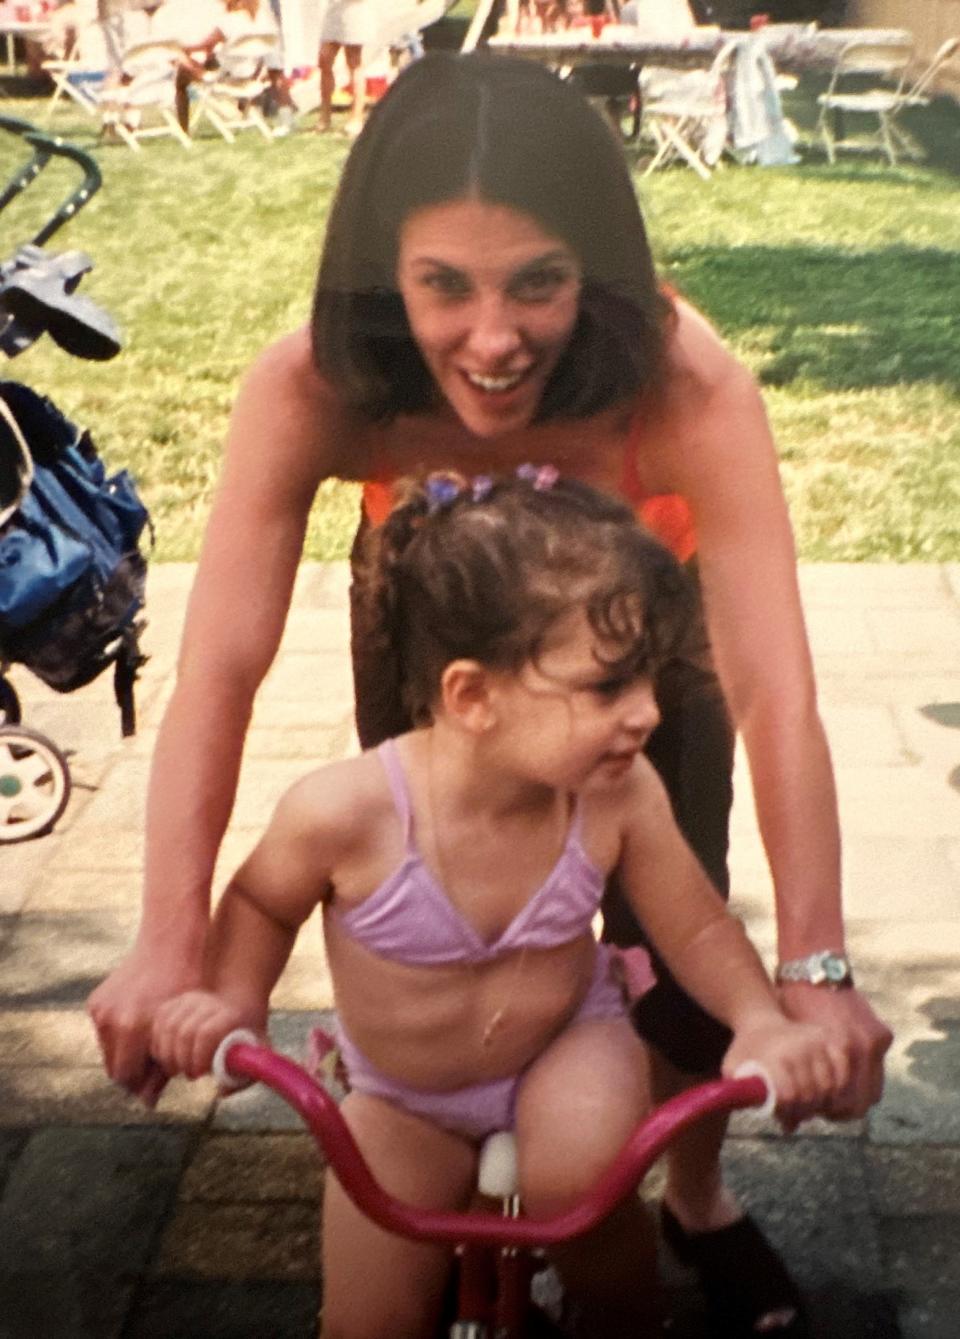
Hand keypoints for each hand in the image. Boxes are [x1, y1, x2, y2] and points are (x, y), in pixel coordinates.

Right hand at [87, 943, 203, 1104]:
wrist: (168, 944)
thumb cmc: (185, 985)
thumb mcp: (181, 1028)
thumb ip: (165, 1067)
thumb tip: (148, 1103)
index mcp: (132, 1028)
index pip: (126, 1078)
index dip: (141, 1085)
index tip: (154, 1086)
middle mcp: (110, 1020)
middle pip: (114, 1068)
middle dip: (132, 1073)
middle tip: (152, 1071)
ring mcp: (99, 1009)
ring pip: (108, 1051)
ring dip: (124, 1055)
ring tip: (149, 1047)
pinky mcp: (95, 1001)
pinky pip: (105, 1031)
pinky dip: (119, 1035)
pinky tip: (140, 1028)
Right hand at [151, 990, 264, 1082]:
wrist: (239, 1008)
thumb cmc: (246, 1039)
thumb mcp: (254, 1055)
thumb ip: (242, 1076)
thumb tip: (221, 1091)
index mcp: (231, 1016)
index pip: (207, 1033)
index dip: (200, 1057)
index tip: (202, 1074)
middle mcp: (209, 1003)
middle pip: (185, 1032)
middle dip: (183, 1060)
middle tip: (191, 1075)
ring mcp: (190, 1000)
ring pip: (168, 1027)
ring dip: (168, 1054)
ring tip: (177, 1069)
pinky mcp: (175, 1002)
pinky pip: (158, 1022)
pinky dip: (158, 1044)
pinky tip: (168, 1056)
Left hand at [722, 1016, 850, 1132]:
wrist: (761, 1021)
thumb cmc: (747, 1052)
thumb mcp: (733, 1070)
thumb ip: (744, 1096)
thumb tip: (784, 1126)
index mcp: (774, 1057)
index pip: (789, 1095)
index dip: (788, 1113)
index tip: (783, 1118)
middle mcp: (799, 1047)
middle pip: (812, 1094)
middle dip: (804, 1111)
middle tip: (797, 1115)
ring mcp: (817, 1041)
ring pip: (831, 1086)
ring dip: (823, 1103)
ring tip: (811, 1106)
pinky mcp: (830, 1038)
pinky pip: (844, 1069)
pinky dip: (841, 1086)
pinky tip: (829, 1095)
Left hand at [777, 982, 892, 1119]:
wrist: (812, 971)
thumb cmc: (791, 1008)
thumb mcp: (787, 1045)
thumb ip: (791, 1084)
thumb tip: (787, 1125)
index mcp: (834, 1052)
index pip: (843, 1104)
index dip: (830, 1112)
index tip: (817, 1111)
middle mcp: (858, 1049)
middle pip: (860, 1101)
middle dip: (843, 1108)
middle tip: (826, 1107)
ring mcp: (874, 1042)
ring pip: (873, 1089)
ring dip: (856, 1095)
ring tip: (837, 1093)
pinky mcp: (882, 1034)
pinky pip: (877, 1067)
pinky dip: (865, 1074)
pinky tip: (848, 1072)